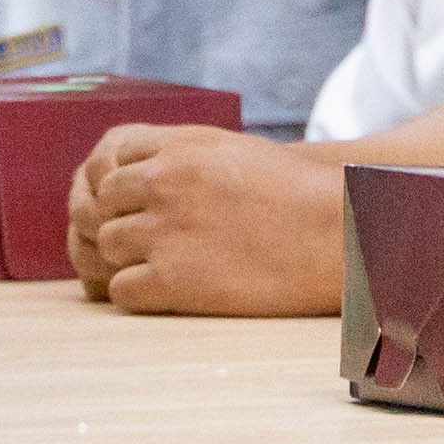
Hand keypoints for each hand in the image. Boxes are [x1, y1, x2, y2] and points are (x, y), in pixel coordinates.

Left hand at [64, 121, 348, 313]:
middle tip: (156, 243)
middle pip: (103, 208)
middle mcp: (164, 184)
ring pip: (107, 248)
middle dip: (124, 224)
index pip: (110, 165)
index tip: (142, 206)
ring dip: (130, 260)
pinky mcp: (173, 281)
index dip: (123, 190)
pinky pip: (121, 290)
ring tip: (171, 267)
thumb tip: (136, 170)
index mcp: (179, 150)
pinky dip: (140, 294)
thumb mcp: (235, 151)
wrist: (340, 237)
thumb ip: (183, 153)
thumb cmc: (297, 195)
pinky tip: (172, 291)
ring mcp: (164, 232)